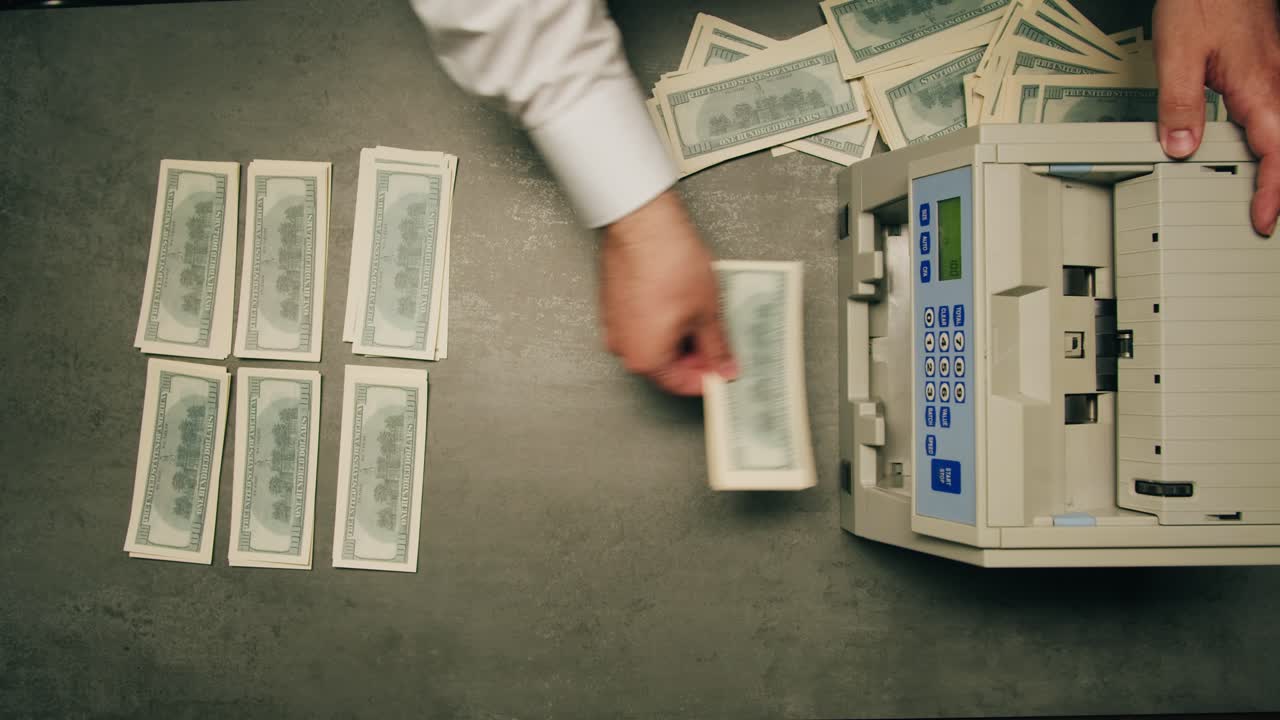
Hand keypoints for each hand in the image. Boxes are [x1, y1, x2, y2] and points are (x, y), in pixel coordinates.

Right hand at [599, 190, 737, 395]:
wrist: (642, 222)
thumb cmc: (667, 261)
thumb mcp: (706, 312)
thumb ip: (717, 347)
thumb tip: (723, 364)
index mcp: (645, 358)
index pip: (682, 384)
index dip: (709, 378)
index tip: (724, 370)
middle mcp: (624, 347)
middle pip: (666, 366)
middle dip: (695, 357)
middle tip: (720, 344)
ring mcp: (615, 326)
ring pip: (654, 343)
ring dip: (680, 338)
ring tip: (703, 317)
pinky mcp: (613, 305)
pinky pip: (641, 324)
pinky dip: (663, 322)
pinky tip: (683, 304)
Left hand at [1155, 0, 1279, 234]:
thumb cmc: (1202, 0)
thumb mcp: (1177, 54)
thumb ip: (1178, 103)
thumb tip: (1180, 146)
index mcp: (1258, 88)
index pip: (1274, 154)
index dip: (1271, 192)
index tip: (1263, 219)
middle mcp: (1274, 83)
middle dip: (1279, 185)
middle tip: (1265, 215)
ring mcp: (1275, 74)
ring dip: (1276, 163)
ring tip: (1262, 191)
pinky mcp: (1267, 66)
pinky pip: (1275, 110)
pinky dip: (1271, 138)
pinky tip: (1258, 144)